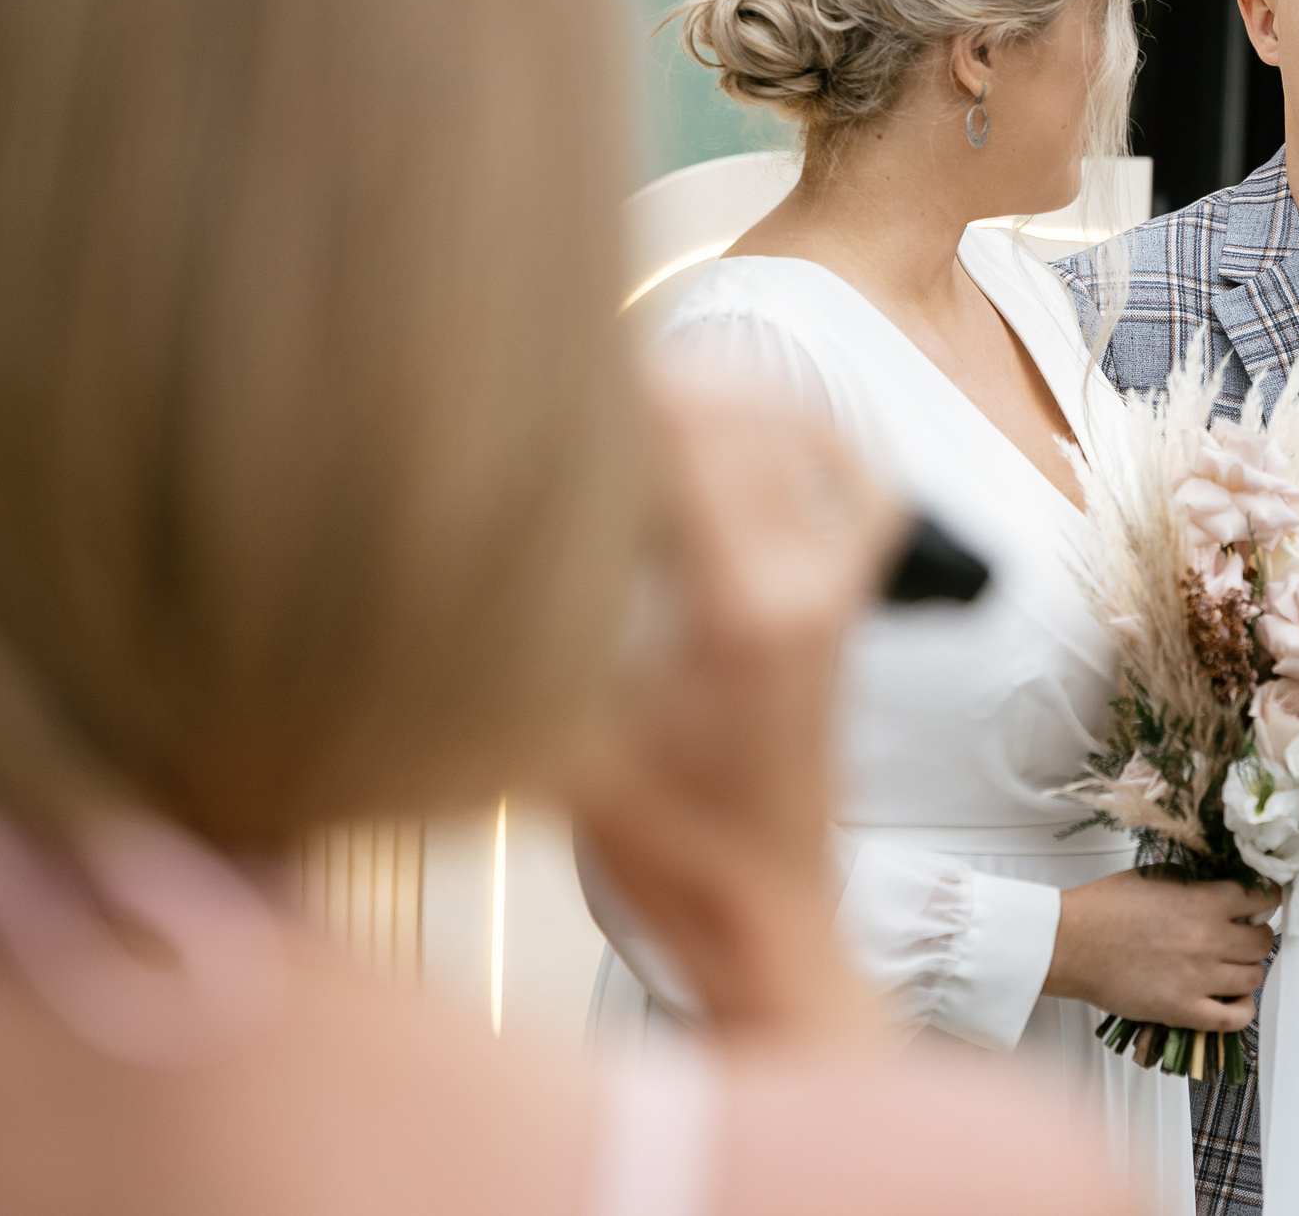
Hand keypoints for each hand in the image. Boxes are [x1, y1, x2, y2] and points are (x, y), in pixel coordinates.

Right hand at [572, 363, 903, 1047]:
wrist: (761, 919)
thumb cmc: (661, 852)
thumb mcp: (556, 742)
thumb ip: (520, 632)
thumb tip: (449, 530)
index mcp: (736, 604)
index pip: (677, 429)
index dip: (597, 387)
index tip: (523, 379)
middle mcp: (804, 576)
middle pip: (730, 408)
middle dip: (640, 382)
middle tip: (554, 391)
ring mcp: (836, 582)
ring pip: (786, 423)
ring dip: (703, 395)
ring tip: (615, 406)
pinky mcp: (847, 595)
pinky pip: (849, 476)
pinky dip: (797, 434)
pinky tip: (732, 433)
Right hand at [1043, 871, 1278, 1032]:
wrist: (1071, 943)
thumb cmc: (1104, 907)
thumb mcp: (1155, 878)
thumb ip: (1195, 884)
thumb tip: (1223, 890)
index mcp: (1203, 901)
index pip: (1263, 898)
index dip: (1265, 899)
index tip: (1260, 902)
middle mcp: (1209, 939)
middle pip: (1263, 941)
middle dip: (1256, 935)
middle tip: (1241, 935)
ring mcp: (1200, 978)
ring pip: (1254, 977)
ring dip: (1247, 969)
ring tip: (1231, 966)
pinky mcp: (1185, 1010)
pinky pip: (1235, 1018)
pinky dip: (1242, 1010)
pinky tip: (1231, 999)